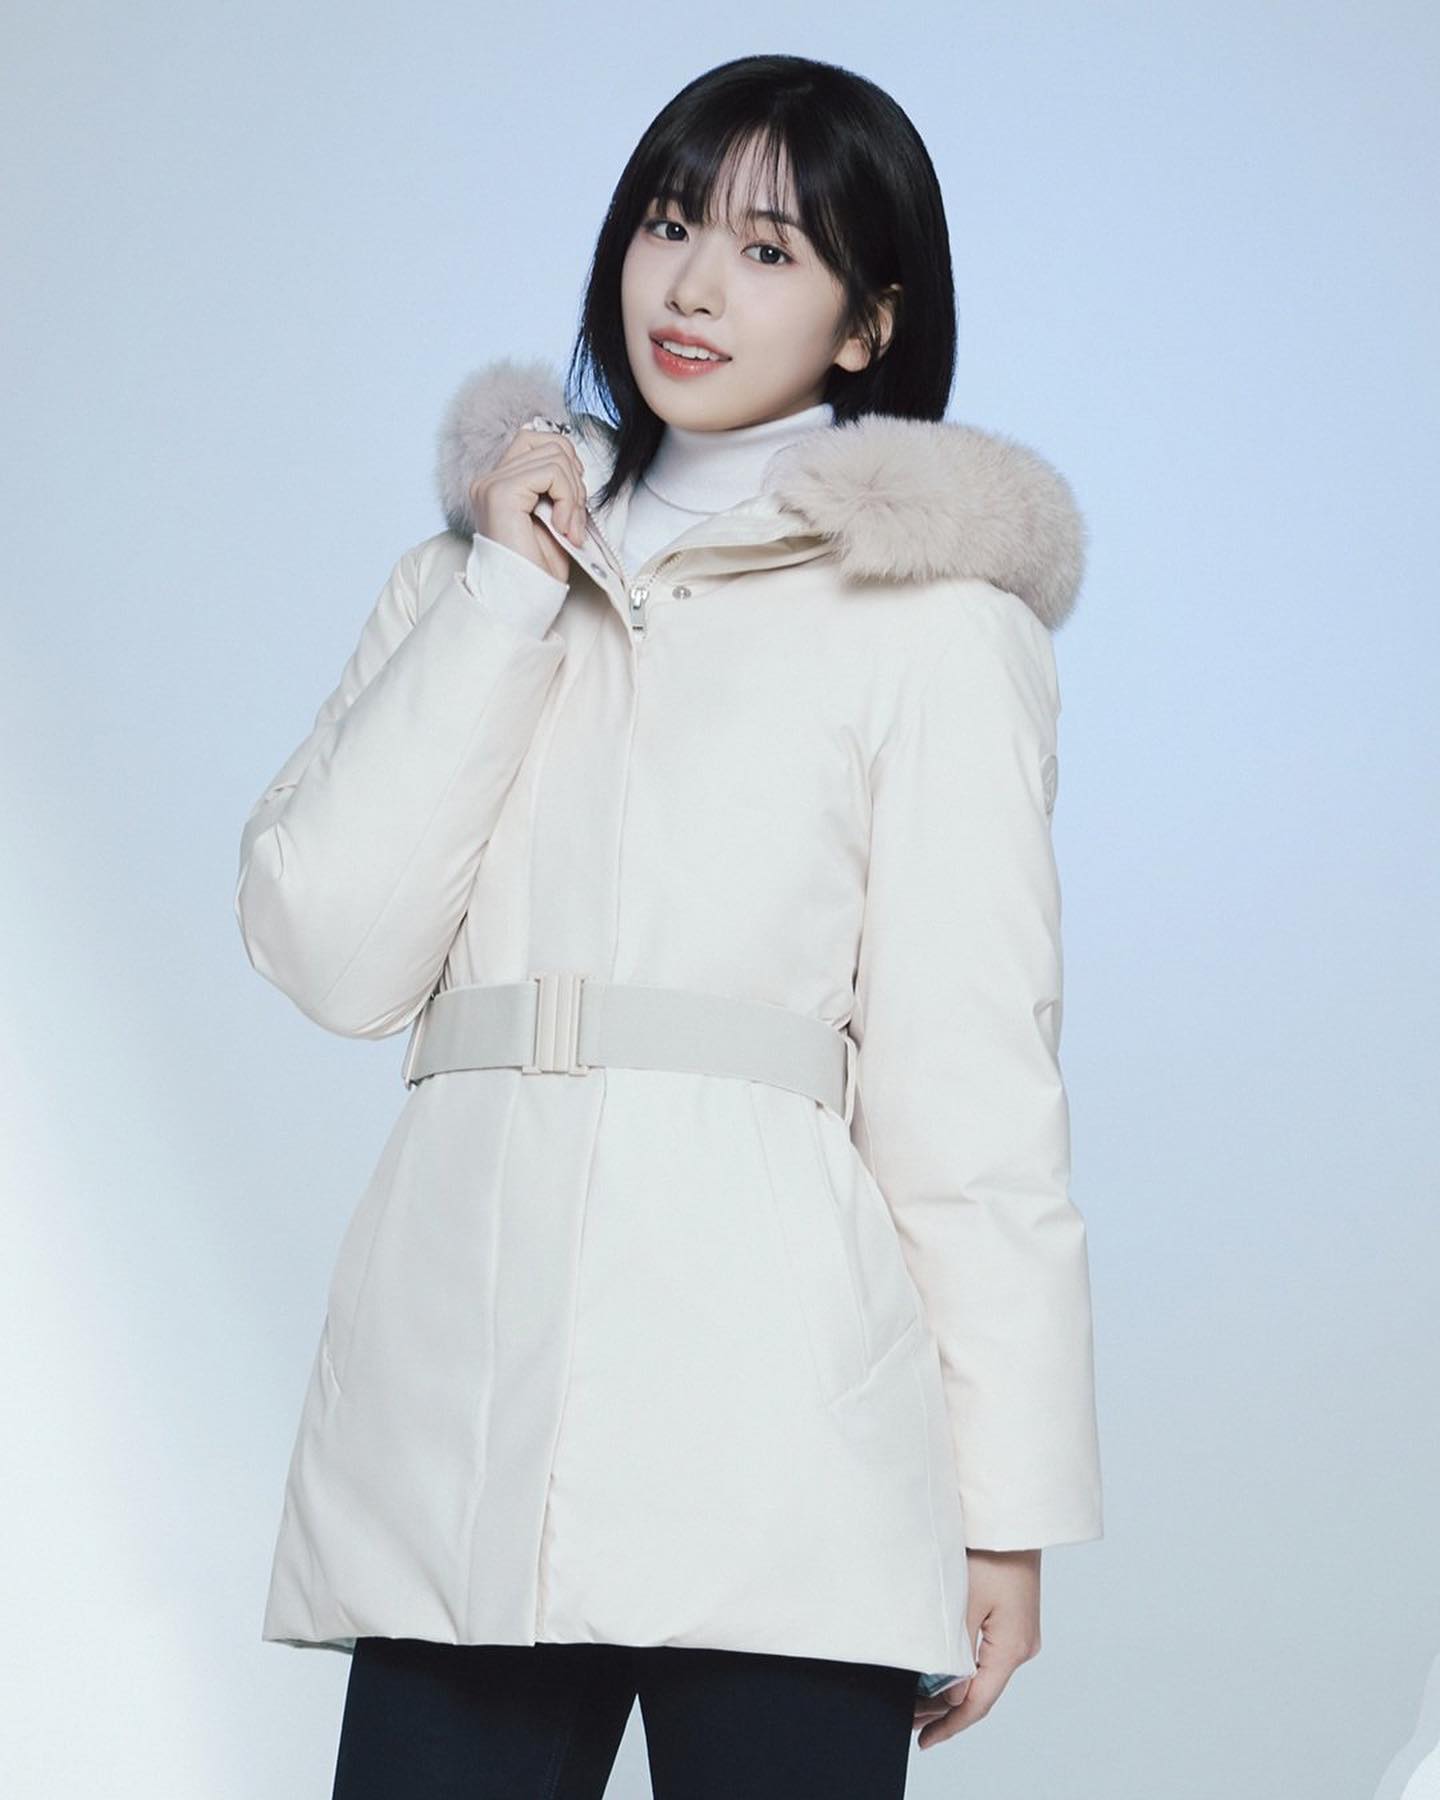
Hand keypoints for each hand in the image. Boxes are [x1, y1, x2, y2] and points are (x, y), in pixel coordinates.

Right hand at [468, 424, 589, 583]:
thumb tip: (575, 462)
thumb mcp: (554, 517)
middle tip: (575, 518)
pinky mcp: (501, 493)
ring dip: (574, 495)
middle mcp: (490, 479)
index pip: (536, 439)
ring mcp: (492, 484)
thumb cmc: (538, 567)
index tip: (574, 500)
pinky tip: (563, 528)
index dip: (566, 462)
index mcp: (500, 483)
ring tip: (569, 528)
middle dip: (575, 480)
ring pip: (555, 457)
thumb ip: (557, 486)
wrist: (524, 598)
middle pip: (549, 443)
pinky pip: (551, 473)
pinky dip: (567, 499)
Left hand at [913, 1548, 1041, 1748]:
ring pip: (983, 1673)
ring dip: (953, 1687)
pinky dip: (963, 1666)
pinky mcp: (1014, 1618)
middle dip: (944, 1709)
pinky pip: (987, 1653)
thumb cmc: (987, 1552)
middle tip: (909, 1719)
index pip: (977, 1703)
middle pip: (980, 1691)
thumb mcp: (963, 1604)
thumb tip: (951, 1696)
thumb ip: (955, 1654)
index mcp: (1012, 1648)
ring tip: (917, 1699)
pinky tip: (941, 1668)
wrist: (1010, 1515)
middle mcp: (1022, 1646)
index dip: (949, 1726)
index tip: (923, 1741)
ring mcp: (1021, 1632)